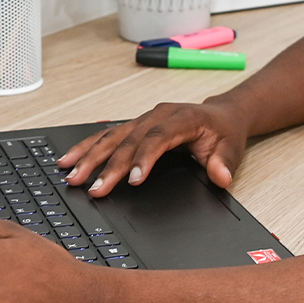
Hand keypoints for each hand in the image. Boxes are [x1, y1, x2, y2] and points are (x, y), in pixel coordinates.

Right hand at [58, 100, 249, 196]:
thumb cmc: (224, 132)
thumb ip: (225, 163)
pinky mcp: (134, 126)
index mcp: (182, 118)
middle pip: (128, 140)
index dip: (144, 158)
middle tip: (93, 188)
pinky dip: (88, 148)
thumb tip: (220, 176)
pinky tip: (71, 159)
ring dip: (89, 156)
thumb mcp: (233, 148)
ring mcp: (143, 119)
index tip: (133, 180)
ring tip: (70, 174)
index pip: (158, 138)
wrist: (222, 115)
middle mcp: (158, 115)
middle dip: (108, 165)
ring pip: (112, 136)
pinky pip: (108, 136)